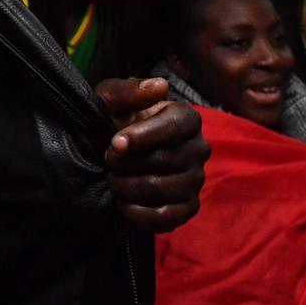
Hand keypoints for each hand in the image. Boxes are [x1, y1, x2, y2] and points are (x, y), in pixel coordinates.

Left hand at [100, 77, 206, 231]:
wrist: (106, 153)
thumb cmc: (113, 121)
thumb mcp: (110, 99)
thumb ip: (129, 90)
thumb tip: (161, 87)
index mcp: (186, 118)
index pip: (177, 125)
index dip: (144, 136)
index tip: (116, 143)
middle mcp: (198, 148)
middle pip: (167, 160)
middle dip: (128, 163)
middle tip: (108, 160)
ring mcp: (195, 180)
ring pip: (164, 189)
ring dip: (129, 187)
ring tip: (113, 180)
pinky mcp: (188, 207)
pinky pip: (168, 217)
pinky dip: (139, 214)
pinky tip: (122, 204)